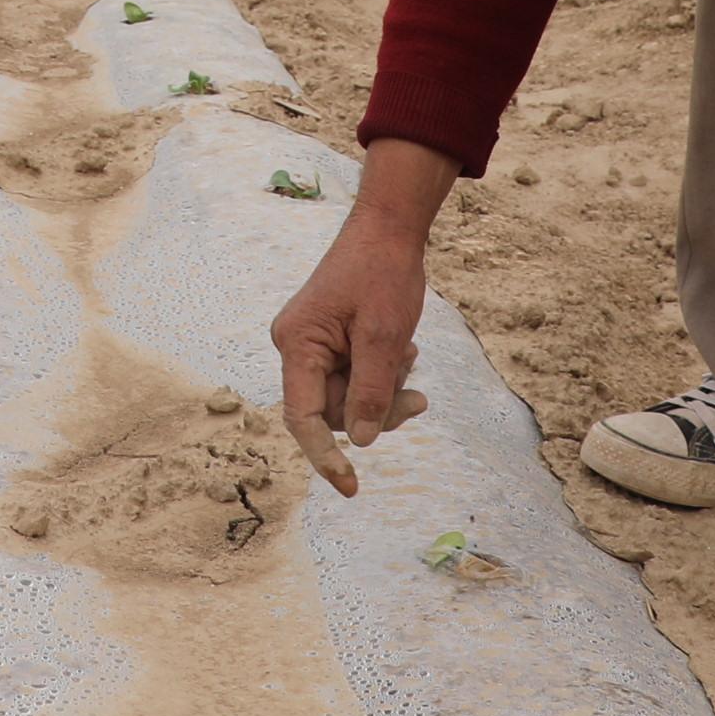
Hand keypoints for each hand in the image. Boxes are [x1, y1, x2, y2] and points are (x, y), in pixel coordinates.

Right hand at [270, 136, 450, 495]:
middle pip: (332, 411)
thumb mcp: (385, 336)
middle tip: (419, 399)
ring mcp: (311, 344)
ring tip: (411, 356)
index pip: (303, 418)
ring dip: (384, 390)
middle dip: (376, 410)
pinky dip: (382, 373)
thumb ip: (372, 391)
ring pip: (348, 397)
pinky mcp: (328, 340)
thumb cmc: (384, 273)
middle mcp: (296, 347)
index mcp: (297, 344)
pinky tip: (404, 348)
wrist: (388, 227)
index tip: (352, 488)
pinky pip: (354, 376)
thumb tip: (361, 443)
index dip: (326, 458)